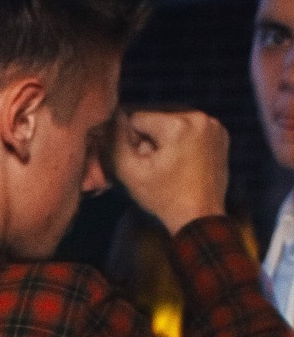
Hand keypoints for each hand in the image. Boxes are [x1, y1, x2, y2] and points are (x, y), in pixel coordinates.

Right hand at [111, 108, 228, 235]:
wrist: (200, 218)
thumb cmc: (165, 199)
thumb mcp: (131, 174)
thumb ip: (117, 143)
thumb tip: (116, 119)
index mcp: (177, 125)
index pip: (138, 119)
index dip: (133, 142)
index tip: (143, 164)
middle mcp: (199, 118)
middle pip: (158, 121)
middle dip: (152, 142)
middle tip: (158, 170)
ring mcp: (213, 125)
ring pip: (174, 125)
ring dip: (167, 143)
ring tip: (173, 169)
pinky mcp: (221, 134)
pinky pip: (192, 131)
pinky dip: (185, 144)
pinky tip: (185, 166)